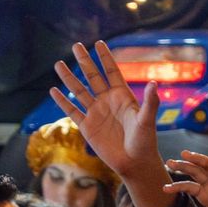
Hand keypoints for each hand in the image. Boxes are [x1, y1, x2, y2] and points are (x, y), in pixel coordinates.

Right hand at [50, 40, 165, 206]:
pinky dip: (62, 101)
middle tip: (76, 45)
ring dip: (68, 77)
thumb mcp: (147, 121)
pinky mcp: (86, 126)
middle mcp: (107, 101)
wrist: (134, 163)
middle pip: (93, 77)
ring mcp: (96, 113)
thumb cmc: (145, 142)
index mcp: (123, 97)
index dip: (105, 58)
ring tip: (58, 63)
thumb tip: (154, 83)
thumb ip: (150, 102)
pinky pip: (72, 111)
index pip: (112, 72)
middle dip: (84, 61)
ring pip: (79, 91)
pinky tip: (53, 91)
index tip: (99, 43)